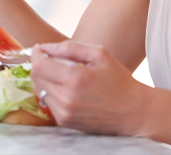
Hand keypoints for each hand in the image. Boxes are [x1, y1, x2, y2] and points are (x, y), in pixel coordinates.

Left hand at [30, 40, 152, 135]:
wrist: (135, 112)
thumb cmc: (119, 80)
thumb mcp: (99, 54)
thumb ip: (69, 47)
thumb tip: (46, 47)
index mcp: (74, 79)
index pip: (38, 65)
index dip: (36, 53)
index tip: (40, 48)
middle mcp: (66, 98)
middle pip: (35, 77)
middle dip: (39, 64)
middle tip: (50, 59)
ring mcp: (65, 112)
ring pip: (39, 90)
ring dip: (44, 79)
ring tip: (61, 74)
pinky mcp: (66, 122)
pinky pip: (48, 102)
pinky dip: (52, 92)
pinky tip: (66, 88)